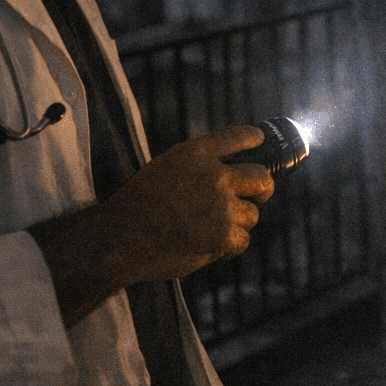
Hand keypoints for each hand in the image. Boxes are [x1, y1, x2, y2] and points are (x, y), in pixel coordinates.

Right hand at [105, 125, 274, 281]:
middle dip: (264, 187)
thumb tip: (226, 174)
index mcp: (196, 153)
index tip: (260, 140)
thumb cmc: (137, 207)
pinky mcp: (223, 235)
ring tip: (214, 230)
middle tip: (262, 194)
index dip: (253, 138)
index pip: (236, 137)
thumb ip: (195, 166)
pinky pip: (242, 240)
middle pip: (261, 176)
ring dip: (238, 222)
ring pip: (252, 214)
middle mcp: (214, 175)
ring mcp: (222, 206)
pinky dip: (230, 247)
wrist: (121, 238)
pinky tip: (213, 248)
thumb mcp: (164, 168)